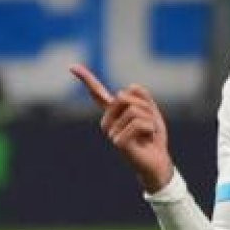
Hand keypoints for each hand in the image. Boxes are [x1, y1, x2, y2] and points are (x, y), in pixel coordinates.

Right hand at [70, 64, 174, 190]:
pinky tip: (148, 140)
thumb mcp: (151, 111)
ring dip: (150, 119)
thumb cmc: (153, 138)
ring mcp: (110, 132)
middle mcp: (108, 122)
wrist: (158, 163)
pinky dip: (150, 129)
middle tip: (148, 124)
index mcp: (113, 112)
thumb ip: (142, 97)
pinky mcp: (118, 142)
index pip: (97, 92)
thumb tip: (129, 86)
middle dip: (144, 106)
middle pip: (124, 96)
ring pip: (134, 110)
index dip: (85, 78)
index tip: (71, 66)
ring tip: (149, 134)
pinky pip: (138, 123)